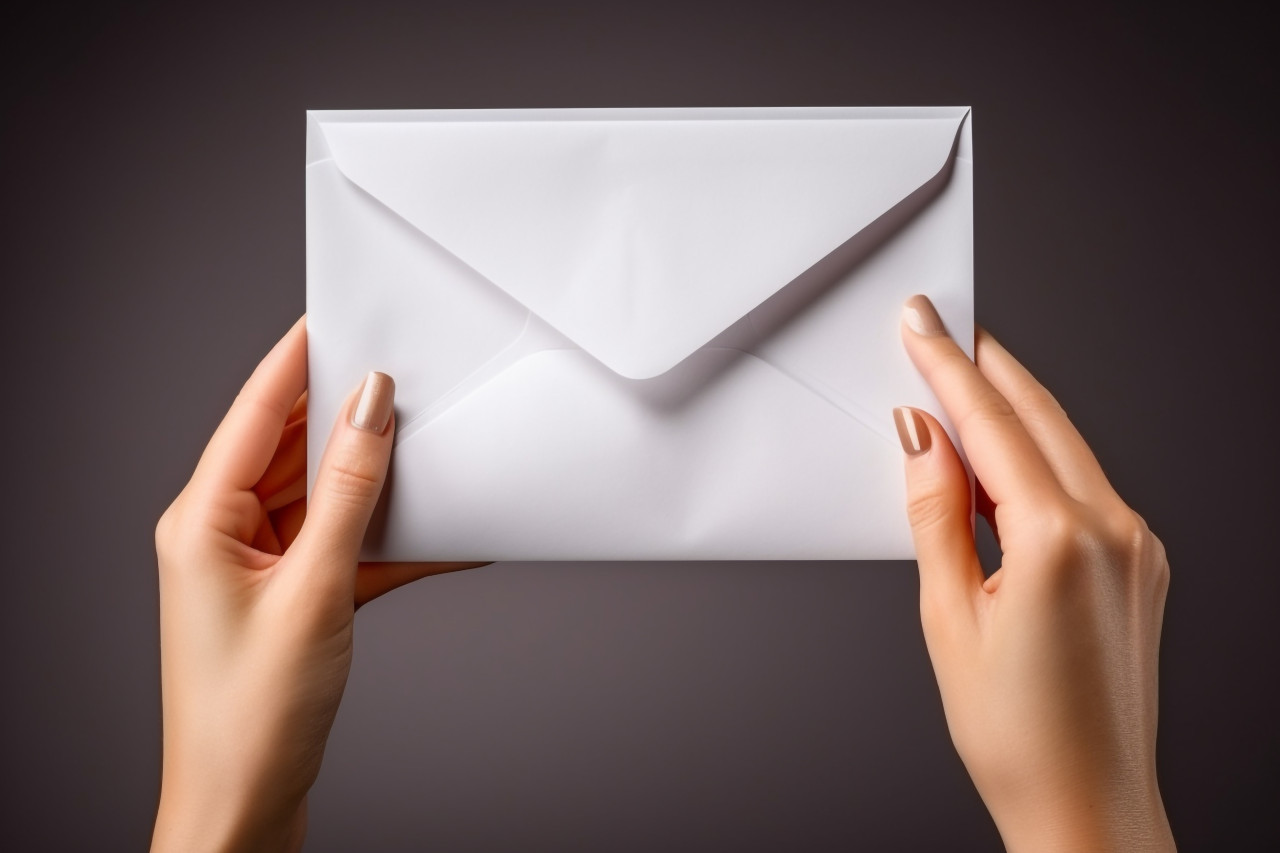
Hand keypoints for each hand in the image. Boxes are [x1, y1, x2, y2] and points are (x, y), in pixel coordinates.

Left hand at [151, 317, 483, 851]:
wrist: (245, 807)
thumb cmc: (254, 714)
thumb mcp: (315, 587)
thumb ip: (349, 490)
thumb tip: (371, 405)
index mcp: (201, 519)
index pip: (255, 412)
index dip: (298, 358)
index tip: (339, 313)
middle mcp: (222, 532)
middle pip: (292, 447)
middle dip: (348, 414)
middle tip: (407, 374)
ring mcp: (257, 566)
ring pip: (323, 494)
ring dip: (375, 478)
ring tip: (432, 444)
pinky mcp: (291, 596)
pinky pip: (343, 544)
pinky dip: (388, 538)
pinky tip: (441, 532)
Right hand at [894, 295, 1174, 851]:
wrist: (1089, 806)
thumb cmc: (1016, 733)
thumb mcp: (947, 616)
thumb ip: (935, 511)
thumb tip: (922, 439)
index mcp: (1059, 540)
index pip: (992, 422)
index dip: (947, 366)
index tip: (921, 323)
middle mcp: (1114, 530)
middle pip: (1038, 415)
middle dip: (984, 366)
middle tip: (940, 328)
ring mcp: (1139, 545)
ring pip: (1066, 443)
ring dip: (1011, 407)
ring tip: (959, 384)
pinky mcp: (1143, 563)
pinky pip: (1084, 483)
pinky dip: (1037, 455)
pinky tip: (999, 456)